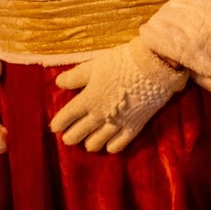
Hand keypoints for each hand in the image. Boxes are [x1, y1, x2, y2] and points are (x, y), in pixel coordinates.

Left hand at [50, 38, 187, 152]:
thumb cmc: (123, 62)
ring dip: (89, 143)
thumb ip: (76, 76)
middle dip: (70, 137)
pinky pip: (119, 144)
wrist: (155, 66)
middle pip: (78, 134)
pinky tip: (108, 146)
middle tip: (69, 137)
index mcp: (88, 99)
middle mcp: (99, 115)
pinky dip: (111, 147)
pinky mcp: (135, 126)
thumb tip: (58, 83)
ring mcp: (117, 123)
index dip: (58, 123)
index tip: (55, 126)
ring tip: (88, 142)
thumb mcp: (96, 65)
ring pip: (96, 143)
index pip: (66, 117)